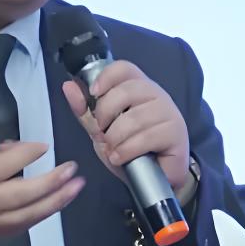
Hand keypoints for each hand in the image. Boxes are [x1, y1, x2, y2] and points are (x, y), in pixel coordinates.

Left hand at [61, 62, 193, 201]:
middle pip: (126, 91)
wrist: (153, 177)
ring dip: (115, 139)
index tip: (93, 94)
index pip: (124, 68)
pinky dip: (127, 150)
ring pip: (134, 118)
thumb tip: (68, 86)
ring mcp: (169, 112)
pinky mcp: (176, 133)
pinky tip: (120, 157)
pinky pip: (146, 137)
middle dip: (105, 115)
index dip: (106, 77)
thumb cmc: (130, 148)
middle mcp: (157, 94)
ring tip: (112, 150)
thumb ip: (85, 109)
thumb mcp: (100, 128)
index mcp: (138, 87)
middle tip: (101, 133)